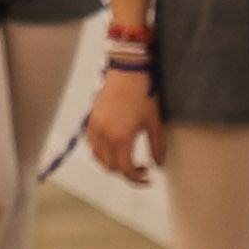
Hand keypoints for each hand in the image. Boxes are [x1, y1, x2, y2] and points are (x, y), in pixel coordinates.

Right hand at [81, 70, 160, 185]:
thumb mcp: (154, 122)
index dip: (137, 178)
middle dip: (126, 172)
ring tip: (126, 157)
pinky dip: (101, 151)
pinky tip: (114, 146)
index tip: (147, 177)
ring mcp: (95, 128)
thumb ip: (157, 146)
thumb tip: (158, 164)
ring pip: (98, 158)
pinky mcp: (90, 120)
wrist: (128, 70)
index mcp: (121, 137)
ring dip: (111, 163)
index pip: (125, 169)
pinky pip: (91, 145)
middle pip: (110, 167)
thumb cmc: (143, 93)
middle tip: (140, 167)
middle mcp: (105, 135)